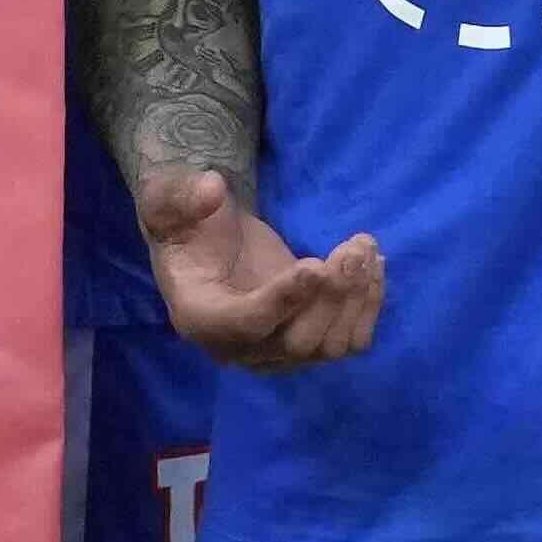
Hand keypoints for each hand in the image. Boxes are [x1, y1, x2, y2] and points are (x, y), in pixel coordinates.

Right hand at [138, 167, 384, 372]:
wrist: (210, 242)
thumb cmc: (187, 224)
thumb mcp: (168, 202)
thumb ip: (181, 196)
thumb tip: (210, 189)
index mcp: (199, 318)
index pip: (246, 324)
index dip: (283, 300)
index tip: (316, 265)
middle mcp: (240, 349)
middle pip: (298, 341)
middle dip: (332, 295)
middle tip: (353, 248)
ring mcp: (279, 353)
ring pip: (330, 346)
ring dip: (356, 298)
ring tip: (363, 247)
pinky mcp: (310, 343)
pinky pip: (350, 340)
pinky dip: (368, 306)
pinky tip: (373, 265)